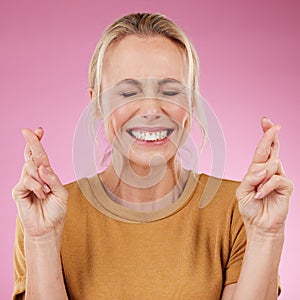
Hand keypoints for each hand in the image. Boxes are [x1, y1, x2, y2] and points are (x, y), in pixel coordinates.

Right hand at [12, 127, 67, 237]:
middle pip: (32, 154)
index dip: (38, 142)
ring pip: (30, 166)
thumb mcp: (61, 193)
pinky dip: (36, 186)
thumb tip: (42, 167)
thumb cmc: (56, 209)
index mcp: (45, 174)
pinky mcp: (18, 191)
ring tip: (45, 191)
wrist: (48, 227)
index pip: (40, 155)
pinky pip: (26, 180)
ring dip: (41, 177)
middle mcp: (35, 175)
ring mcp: (25, 182)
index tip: (39, 130)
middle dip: (32, 142)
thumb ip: (53, 179)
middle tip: (27, 131)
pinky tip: (40, 194)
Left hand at [236, 117, 292, 233]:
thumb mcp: (243, 191)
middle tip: (273, 125)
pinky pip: (276, 179)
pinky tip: (261, 194)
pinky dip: (266, 187)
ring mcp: (278, 177)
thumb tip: (263, 169)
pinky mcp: (286, 186)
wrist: (259, 224)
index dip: (265, 135)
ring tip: (257, 190)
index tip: (266, 121)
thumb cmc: (250, 207)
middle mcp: (269, 170)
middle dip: (271, 135)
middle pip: (272, 148)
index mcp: (257, 169)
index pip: (262, 149)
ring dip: (261, 176)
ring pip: (272, 164)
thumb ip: (250, 178)